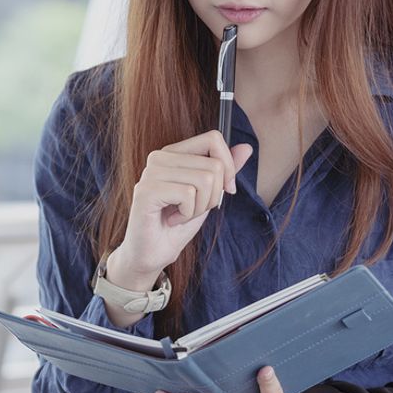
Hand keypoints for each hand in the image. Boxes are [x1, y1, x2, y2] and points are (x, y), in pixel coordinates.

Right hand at [107, 130, 252, 291]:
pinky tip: (172, 220)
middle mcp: (159, 157)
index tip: (225, 190)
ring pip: (205, 180)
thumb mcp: (208, 195)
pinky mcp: (146, 191)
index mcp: (173, 153)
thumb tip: (246, 148)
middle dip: (213, 196)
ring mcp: (151, 172)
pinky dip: (187, 214)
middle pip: (214, 165)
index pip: (213, 139)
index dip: (228, 166)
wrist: (153, 253)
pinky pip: (188, 194)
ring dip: (200, 207)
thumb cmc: (177, 224)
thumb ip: (225, 171)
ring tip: (181, 215)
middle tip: (193, 210)